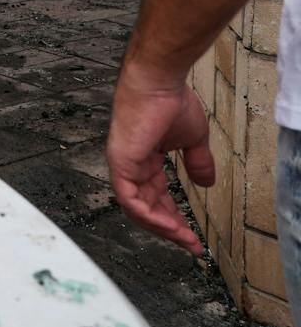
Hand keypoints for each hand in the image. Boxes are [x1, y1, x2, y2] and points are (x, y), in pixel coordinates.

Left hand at [107, 64, 213, 252]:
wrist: (159, 82)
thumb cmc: (171, 102)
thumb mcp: (192, 139)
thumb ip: (197, 162)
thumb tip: (206, 183)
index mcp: (143, 159)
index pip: (155, 196)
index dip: (172, 216)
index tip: (191, 233)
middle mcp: (129, 164)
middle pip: (145, 206)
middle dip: (168, 228)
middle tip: (190, 244)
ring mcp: (122, 164)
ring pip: (135, 208)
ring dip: (160, 227)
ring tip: (184, 239)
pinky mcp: (120, 161)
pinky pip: (129, 198)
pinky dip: (147, 215)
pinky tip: (168, 226)